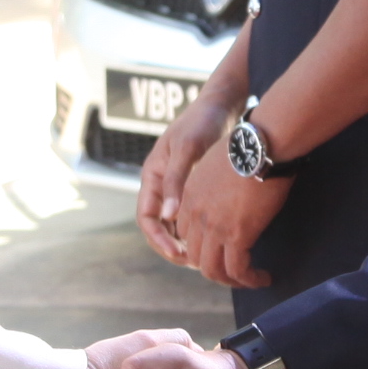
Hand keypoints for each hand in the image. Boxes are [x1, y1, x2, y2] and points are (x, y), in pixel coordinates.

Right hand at [134, 87, 236, 268]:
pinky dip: (199, 230)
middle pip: (159, 227)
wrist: (221, 104)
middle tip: (195, 263)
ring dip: (187, 242)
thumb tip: (167, 216)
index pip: (146, 219)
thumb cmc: (201, 121)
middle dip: (173, 247)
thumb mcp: (187, 148)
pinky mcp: (194, 187)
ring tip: (206, 256)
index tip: (179, 253)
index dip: (159, 239)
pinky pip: (191, 216)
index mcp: (153, 177)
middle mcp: (161, 185)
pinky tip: (216, 239)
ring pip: (175, 225)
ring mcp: (177, 187)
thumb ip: (176, 180)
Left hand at [163, 138, 289, 291]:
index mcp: (188, 197)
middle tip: (234, 271)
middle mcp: (196, 215)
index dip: (201, 248)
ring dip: (231, 281)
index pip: (185, 235)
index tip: (220, 251)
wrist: (260, 145)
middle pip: (195, 257)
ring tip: (249, 280)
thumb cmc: (247, 149)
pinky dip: (249, 279)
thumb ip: (213, 186)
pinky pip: (238, 270)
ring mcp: (214, 227)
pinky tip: (262, 278)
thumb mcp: (216, 165)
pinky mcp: (237, 235)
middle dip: (214, 268)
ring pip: (213, 270)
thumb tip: (227, 196)